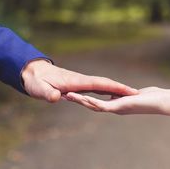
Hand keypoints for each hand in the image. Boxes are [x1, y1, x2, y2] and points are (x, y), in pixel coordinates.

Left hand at [21, 59, 137, 101]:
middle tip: (138, 94)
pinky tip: (111, 94)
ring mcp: (80, 81)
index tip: (130, 91)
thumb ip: (47, 93)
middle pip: (105, 83)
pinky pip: (96, 87)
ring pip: (102, 85)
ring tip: (130, 94)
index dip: (116, 88)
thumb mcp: (38, 88)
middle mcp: (81, 80)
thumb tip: (55, 97)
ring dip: (115, 89)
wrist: (31, 71)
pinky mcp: (77, 84)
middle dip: (121, 88)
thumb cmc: (35, 80)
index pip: (100, 83)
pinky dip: (106, 89)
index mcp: (76, 81)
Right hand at [66, 87, 169, 115]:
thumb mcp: (135, 93)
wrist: (166, 102)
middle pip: (92, 105)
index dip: (85, 97)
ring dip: (79, 101)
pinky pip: (100, 104)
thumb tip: (120, 93)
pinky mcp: (119, 108)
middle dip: (78, 100)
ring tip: (65, 96)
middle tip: (63, 95)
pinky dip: (88, 101)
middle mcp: (115, 108)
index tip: (73, 93)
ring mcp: (116, 109)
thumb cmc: (155, 97)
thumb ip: (126, 94)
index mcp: (118, 104)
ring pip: (93, 106)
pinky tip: (78, 97)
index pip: (98, 101)